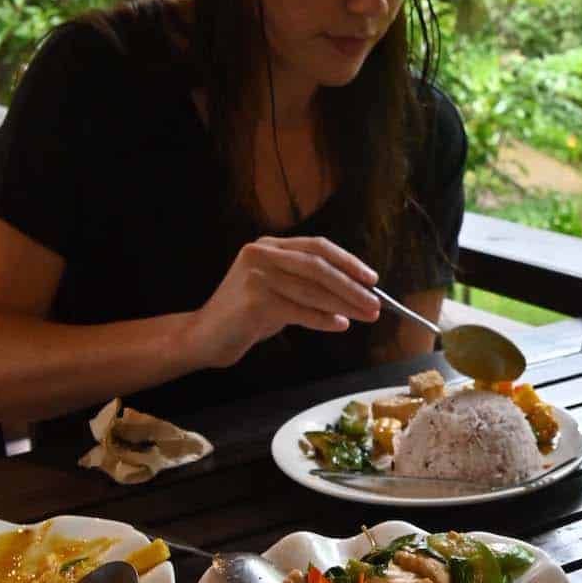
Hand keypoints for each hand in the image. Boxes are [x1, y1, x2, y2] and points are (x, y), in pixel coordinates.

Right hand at [189, 235, 381, 369]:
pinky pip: (299, 310)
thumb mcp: (277, 291)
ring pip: (312, 290)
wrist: (205, 337)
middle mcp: (261, 254)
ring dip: (344, 304)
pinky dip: (323, 319)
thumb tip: (354, 292)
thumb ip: (306, 285)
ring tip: (366, 316)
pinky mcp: (254, 300)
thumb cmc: (245, 317)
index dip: (348, 261)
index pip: (317, 247)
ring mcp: (256, 275)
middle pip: (318, 266)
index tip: (372, 279)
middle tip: (376, 304)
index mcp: (269, 246)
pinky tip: (340, 325)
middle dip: (352, 286)